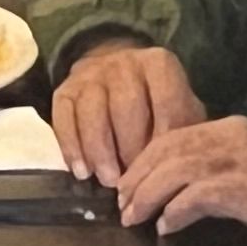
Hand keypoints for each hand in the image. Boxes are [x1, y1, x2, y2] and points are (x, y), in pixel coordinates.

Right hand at [51, 38, 205, 180]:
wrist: (113, 73)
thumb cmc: (154, 103)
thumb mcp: (179, 107)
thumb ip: (182, 130)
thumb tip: (177, 168)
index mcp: (159, 65)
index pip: (166, 100)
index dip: (165, 137)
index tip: (163, 167)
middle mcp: (124, 64)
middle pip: (126, 108)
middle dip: (131, 149)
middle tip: (135, 180)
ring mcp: (91, 75)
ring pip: (93, 114)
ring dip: (101, 152)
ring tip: (109, 181)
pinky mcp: (65, 90)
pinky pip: (64, 119)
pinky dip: (72, 148)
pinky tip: (81, 172)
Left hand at [109, 116, 246, 245]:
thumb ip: (211, 168)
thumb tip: (164, 187)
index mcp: (230, 128)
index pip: (171, 136)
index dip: (141, 162)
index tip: (125, 187)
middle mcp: (233, 136)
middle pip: (167, 151)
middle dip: (137, 180)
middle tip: (121, 208)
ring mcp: (243, 161)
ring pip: (176, 171)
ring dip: (148, 197)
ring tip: (134, 219)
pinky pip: (198, 197)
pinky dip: (176, 213)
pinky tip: (167, 228)